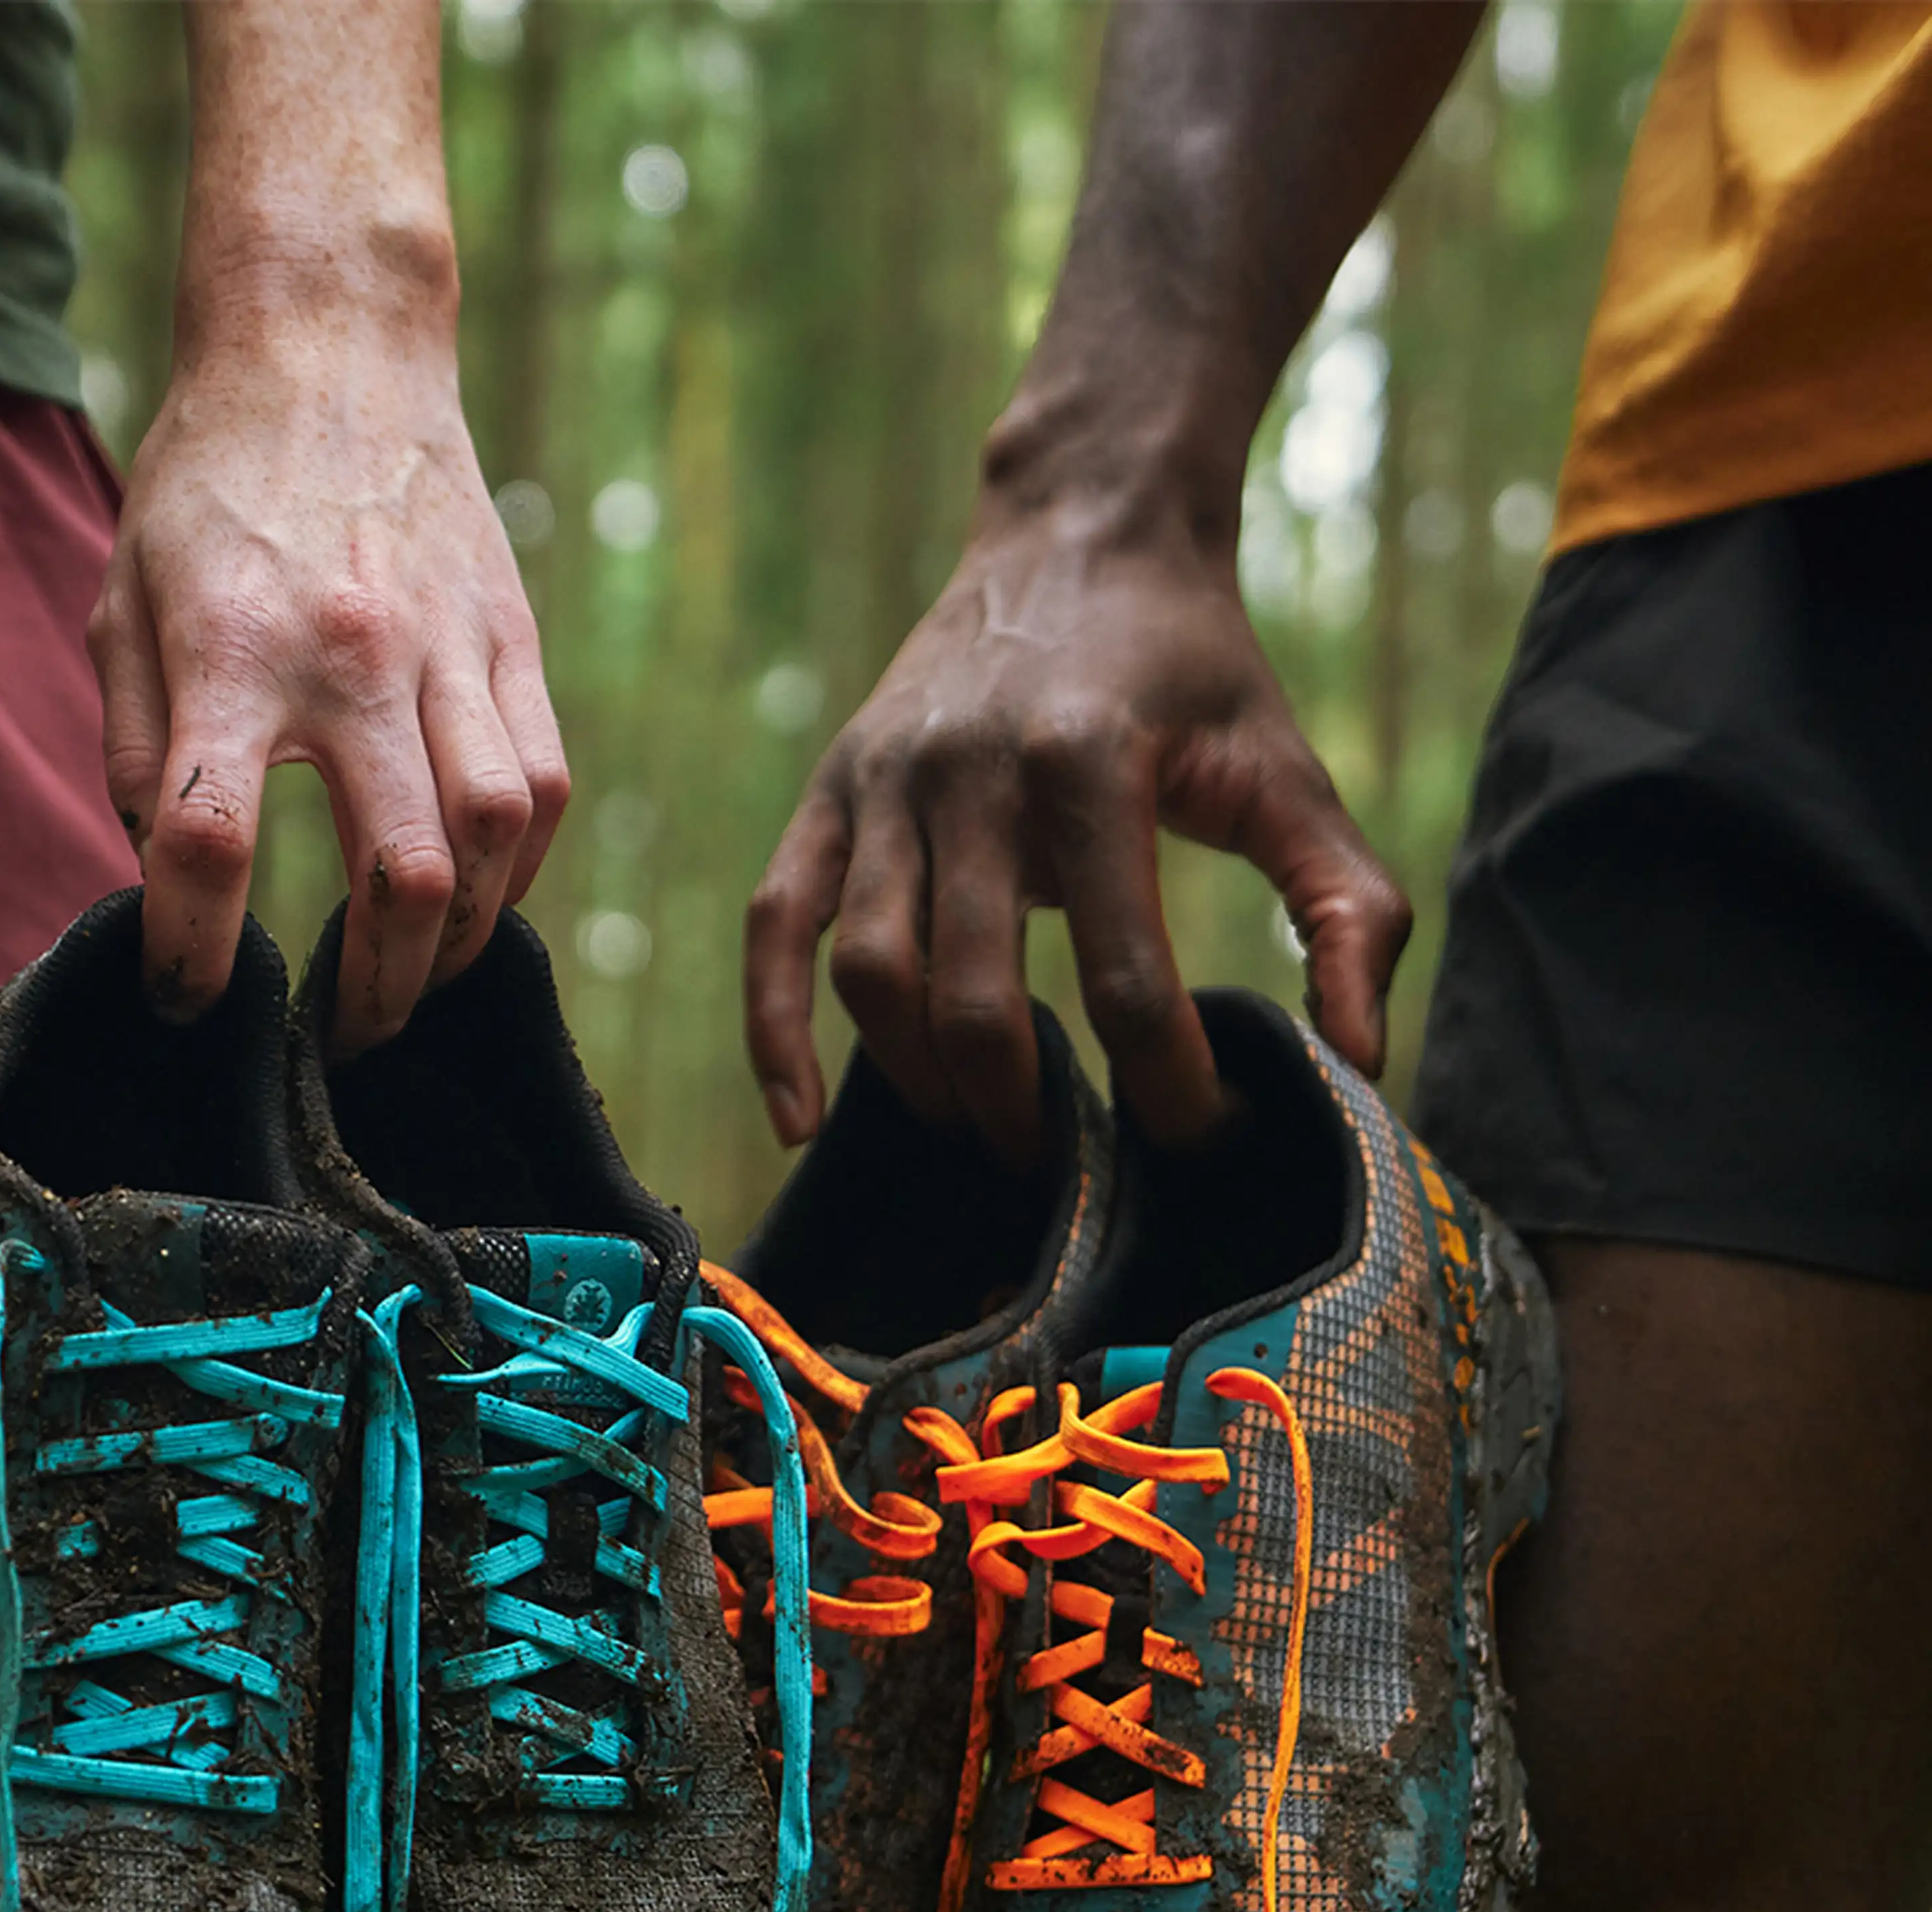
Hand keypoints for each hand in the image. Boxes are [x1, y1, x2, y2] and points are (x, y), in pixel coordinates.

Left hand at [90, 324, 568, 1049]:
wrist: (328, 347)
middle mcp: (355, 654)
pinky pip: (542, 787)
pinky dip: (517, 871)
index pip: (209, 843)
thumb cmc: (208, 490)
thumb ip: (137, 747)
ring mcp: (450, 646)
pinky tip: (476, 899)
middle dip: (374, 988)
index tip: (188, 999)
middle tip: (342, 1036)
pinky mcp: (513, 639)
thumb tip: (164, 879)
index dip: (193, 951)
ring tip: (414, 980)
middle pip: (402, 873)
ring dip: (458, 943)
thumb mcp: (123, 604)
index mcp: (232, 651)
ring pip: (494, 841)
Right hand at [744, 482, 1409, 1161]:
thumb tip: (1359, 1058)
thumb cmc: (1192, 670)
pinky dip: (776, 1032)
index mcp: (1089, 764)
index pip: (1125, 980)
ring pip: (873, 975)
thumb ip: (1346, 909)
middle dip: (1027, 1108)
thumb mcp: (1289, 770)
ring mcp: (883, 780)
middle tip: (1070, 1161)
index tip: (1198, 1129)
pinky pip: (778, 928)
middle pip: (978, 1000)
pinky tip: (804, 1119)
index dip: (1166, 1083)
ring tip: (984, 1128)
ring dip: (924, 1081)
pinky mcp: (829, 790)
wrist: (1079, 526)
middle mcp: (967, 770)